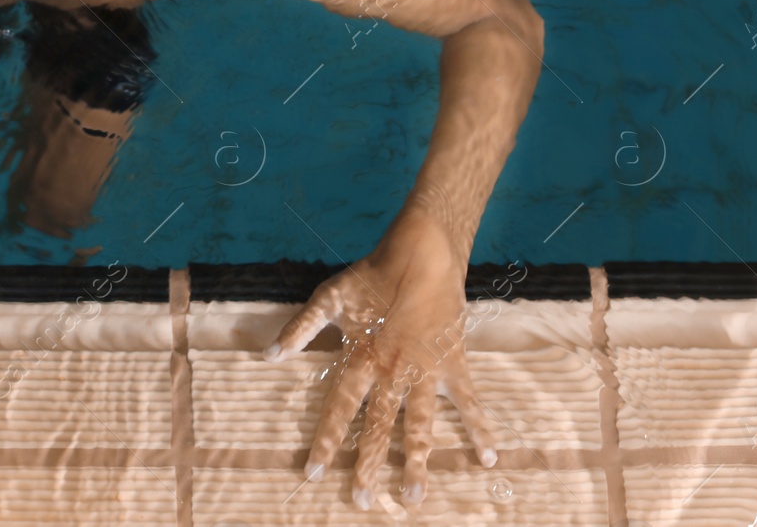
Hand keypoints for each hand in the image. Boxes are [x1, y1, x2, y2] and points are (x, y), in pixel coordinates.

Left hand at [263, 208, 498, 508]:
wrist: (419, 254)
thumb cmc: (370, 276)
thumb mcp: (328, 298)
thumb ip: (300, 329)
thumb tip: (268, 356)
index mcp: (360, 360)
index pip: (339, 410)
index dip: (325, 441)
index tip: (313, 473)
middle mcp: (391, 373)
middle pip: (378, 428)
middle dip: (367, 466)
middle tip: (361, 500)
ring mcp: (425, 372)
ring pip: (420, 427)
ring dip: (415, 463)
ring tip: (412, 498)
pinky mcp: (453, 363)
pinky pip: (468, 402)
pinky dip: (480, 428)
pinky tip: (488, 459)